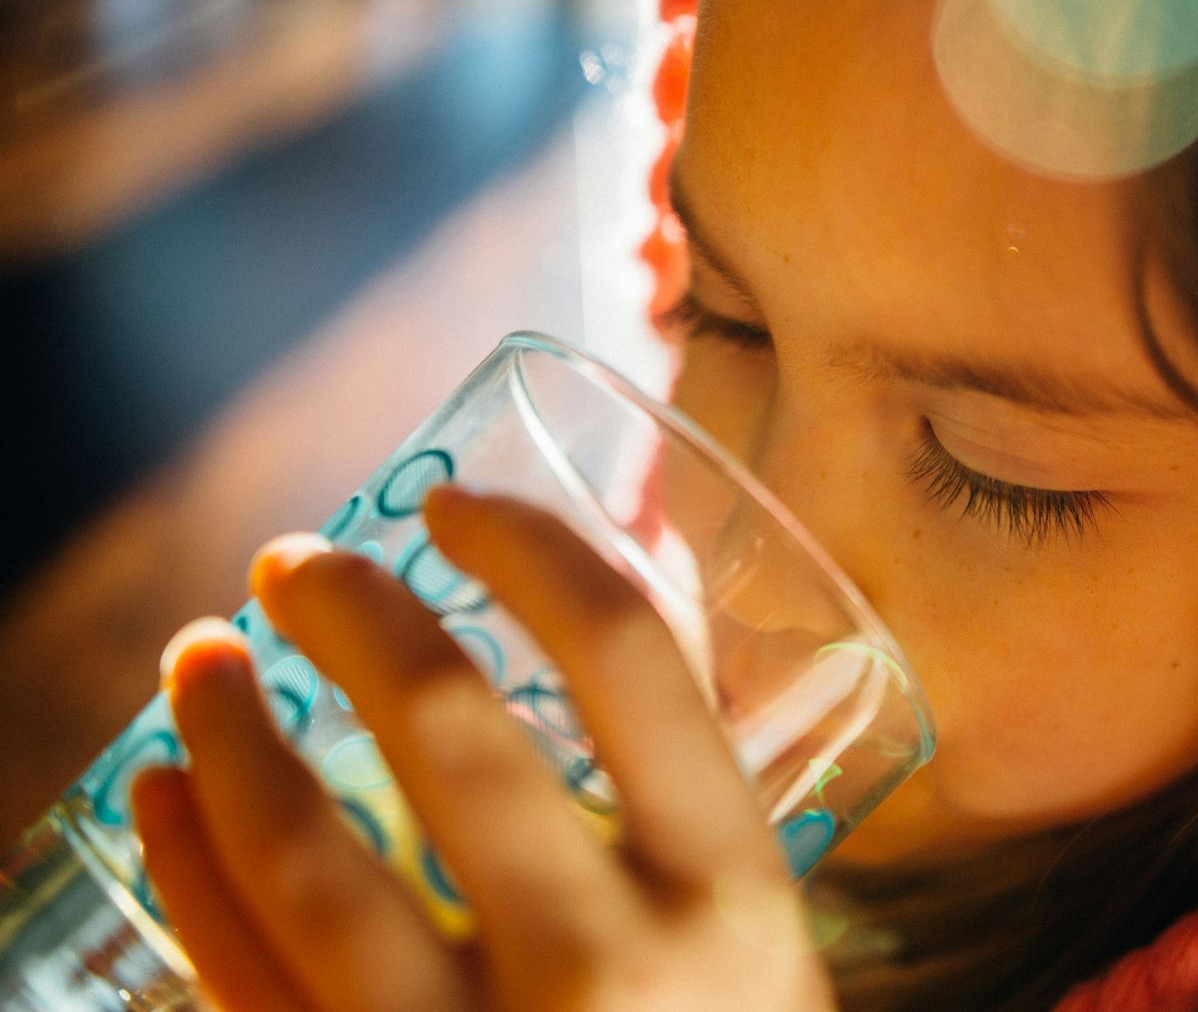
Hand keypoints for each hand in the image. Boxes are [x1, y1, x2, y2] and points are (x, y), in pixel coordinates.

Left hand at [130, 486, 836, 1011]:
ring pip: (309, 861)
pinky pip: (242, 982)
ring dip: (227, 734)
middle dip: (349, 613)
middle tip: (295, 565)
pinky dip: (187, 871)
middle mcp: (612, 971)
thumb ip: (692, 789)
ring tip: (196, 660)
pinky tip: (163, 798)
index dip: (531, 550)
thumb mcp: (761, 937)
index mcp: (734, 896)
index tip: (456, 507)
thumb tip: (633, 581)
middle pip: (449, 730)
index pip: (631, 661)